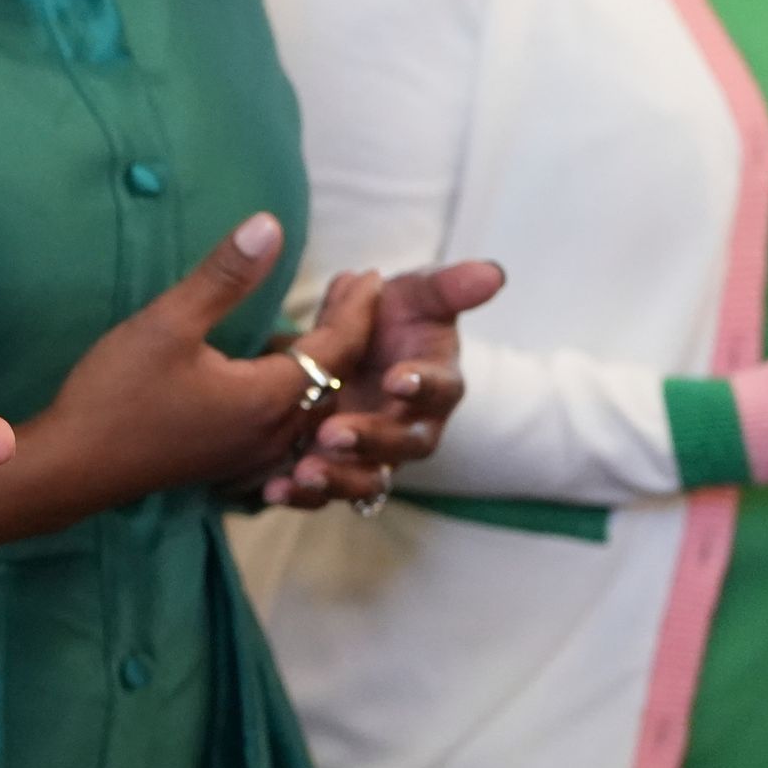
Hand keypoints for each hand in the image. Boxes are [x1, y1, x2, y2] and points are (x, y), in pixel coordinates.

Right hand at [8, 217, 376, 524]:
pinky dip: (295, 391)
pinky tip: (274, 370)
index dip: (356, 309)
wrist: (72, 469)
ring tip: (318, 324)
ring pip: (310, 406)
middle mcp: (274, 434)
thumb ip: (224, 276)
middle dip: (348, 333)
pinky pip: (285, 425)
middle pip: (333, 380)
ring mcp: (253, 455)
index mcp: (270, 399)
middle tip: (352, 293)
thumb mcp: (168, 324)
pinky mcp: (231, 462)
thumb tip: (270, 225)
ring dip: (321, 364)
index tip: (370, 276)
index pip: (336, 349)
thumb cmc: (116, 395)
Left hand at [264, 258, 504, 509]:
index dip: (421, 385)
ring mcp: (377, 455)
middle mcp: (412, 427)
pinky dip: (302, 495)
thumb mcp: (416, 294)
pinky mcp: (340, 471)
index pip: (439, 389)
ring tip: (303, 472)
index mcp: (437, 385)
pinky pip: (325, 493)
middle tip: (334, 434)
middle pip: (402, 445)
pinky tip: (273, 489)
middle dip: (370, 440)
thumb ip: (449, 287)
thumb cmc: (395, 316)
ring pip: (366, 479)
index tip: (396, 378)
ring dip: (337, 479)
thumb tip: (493, 273)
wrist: (356, 344)